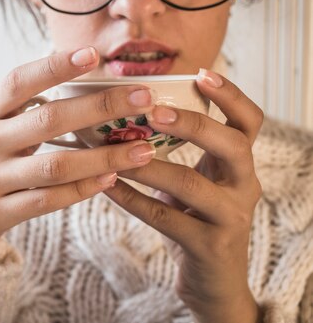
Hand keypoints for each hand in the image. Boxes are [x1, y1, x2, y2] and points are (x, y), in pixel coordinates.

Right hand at [0, 47, 157, 264]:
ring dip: (105, 156)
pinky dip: (84, 188)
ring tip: (144, 149)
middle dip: (101, 107)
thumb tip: (77, 77)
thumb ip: (21, 106)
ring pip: (56, 165)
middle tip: (143, 99)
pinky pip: (49, 199)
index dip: (56, 66)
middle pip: (48, 119)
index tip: (93, 54)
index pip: (20, 81)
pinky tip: (110, 179)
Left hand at [103, 70, 263, 322]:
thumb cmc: (195, 219)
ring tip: (115, 150)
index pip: (249, 121)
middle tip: (153, 112)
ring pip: (192, 183)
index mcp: (238, 165)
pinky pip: (165, 217)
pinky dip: (132, 199)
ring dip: (148, 164)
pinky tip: (106, 186)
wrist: (212, 282)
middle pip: (233, 144)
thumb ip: (176, 151)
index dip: (230, 95)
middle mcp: (244, 186)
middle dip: (192, 123)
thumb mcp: (194, 180)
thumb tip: (124, 110)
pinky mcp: (208, 246)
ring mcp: (229, 217)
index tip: (201, 73)